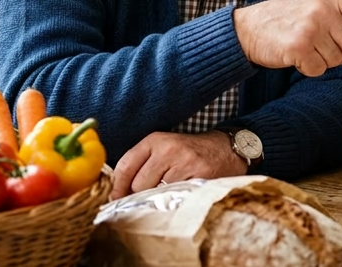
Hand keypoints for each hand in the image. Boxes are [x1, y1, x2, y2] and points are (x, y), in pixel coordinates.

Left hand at [110, 131, 244, 199]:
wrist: (226, 149)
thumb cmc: (189, 152)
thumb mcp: (164, 148)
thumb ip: (141, 164)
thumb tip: (117, 193)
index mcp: (155, 140)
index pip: (125, 166)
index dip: (117, 187)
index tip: (116, 199)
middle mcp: (168, 149)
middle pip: (138, 184)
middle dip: (139, 195)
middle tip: (147, 198)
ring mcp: (184, 163)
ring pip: (156, 194)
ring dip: (157, 200)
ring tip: (166, 195)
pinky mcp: (199, 177)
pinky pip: (175, 198)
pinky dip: (174, 202)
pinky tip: (179, 196)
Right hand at [234, 0, 341, 76]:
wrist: (248, 28)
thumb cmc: (286, 22)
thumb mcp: (317, 17)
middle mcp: (322, 10)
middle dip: (340, 52)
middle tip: (318, 45)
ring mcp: (310, 27)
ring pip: (336, 59)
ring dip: (322, 61)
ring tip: (303, 48)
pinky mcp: (298, 46)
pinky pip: (318, 69)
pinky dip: (309, 69)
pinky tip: (295, 57)